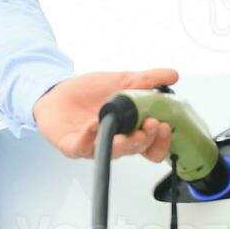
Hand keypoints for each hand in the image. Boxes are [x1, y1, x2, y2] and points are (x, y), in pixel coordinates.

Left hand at [31, 68, 178, 161]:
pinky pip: (82, 147)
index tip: (164, 126)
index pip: (152, 146)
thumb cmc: (89, 92)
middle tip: (150, 126)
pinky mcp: (72, 146)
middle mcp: (115, 142)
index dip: (161, 141)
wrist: (57, 92)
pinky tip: (93, 124)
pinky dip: (90, 136)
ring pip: (112, 152)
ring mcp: (94, 146)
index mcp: (130, 130)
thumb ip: (147, 80)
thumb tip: (172, 75)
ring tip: (125, 134)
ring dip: (122, 144)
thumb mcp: (122, 81)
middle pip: (136, 150)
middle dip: (146, 140)